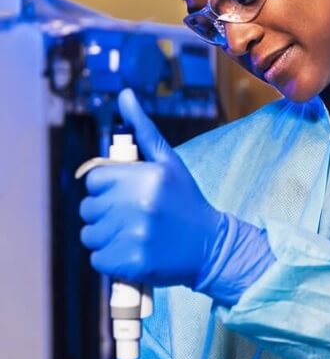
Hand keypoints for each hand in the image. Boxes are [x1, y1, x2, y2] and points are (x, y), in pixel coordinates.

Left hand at [79, 89, 224, 286]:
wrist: (211, 247)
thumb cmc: (186, 202)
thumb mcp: (169, 163)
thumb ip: (143, 131)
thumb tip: (125, 95)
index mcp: (145, 178)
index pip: (94, 179)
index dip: (105, 189)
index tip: (125, 197)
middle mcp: (139, 205)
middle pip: (88, 208)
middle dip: (104, 214)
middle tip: (131, 219)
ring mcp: (135, 236)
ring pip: (90, 235)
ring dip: (104, 238)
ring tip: (131, 236)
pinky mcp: (133, 263)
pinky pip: (98, 260)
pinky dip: (110, 260)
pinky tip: (131, 253)